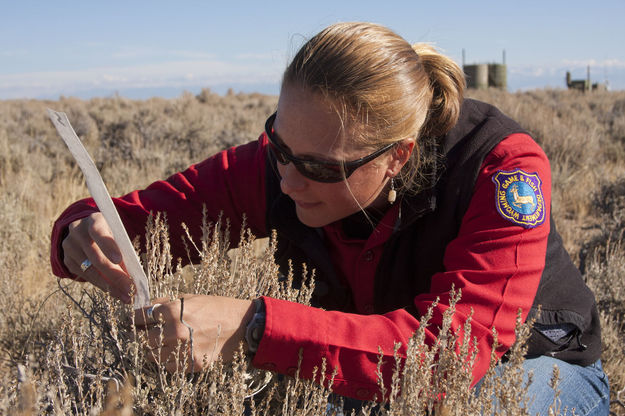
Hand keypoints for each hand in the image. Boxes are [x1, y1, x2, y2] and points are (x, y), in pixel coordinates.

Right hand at [62, 212, 134, 302]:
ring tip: (125, 296)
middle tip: (130, 288)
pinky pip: (86, 276)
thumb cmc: (109, 232)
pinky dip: (102, 285)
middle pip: (96, 257)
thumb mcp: (116, 233)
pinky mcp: (67, 261)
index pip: (99, 232)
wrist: (85, 231)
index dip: (108, 246)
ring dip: (110, 286)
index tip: (118, 259)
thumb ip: (123, 248)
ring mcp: (69, 247)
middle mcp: (77, 232)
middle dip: (115, 275)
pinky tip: (114, 292)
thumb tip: (133, 274)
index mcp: (94, 221)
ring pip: (91, 270)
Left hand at [134, 295, 254, 371]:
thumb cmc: (216, 307)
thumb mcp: (191, 298)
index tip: (137, 320)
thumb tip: (147, 308)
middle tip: (153, 333)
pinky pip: (169, 366)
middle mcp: (176, 330)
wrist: (241, 324)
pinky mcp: (192, 363)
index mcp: (174, 310)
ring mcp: (183, 348)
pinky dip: (169, 360)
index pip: (141, 317)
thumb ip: (167, 303)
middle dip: (148, 335)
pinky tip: (177, 352)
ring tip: (165, 343)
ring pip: (154, 355)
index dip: (137, 318)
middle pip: (146, 338)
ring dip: (156, 349)